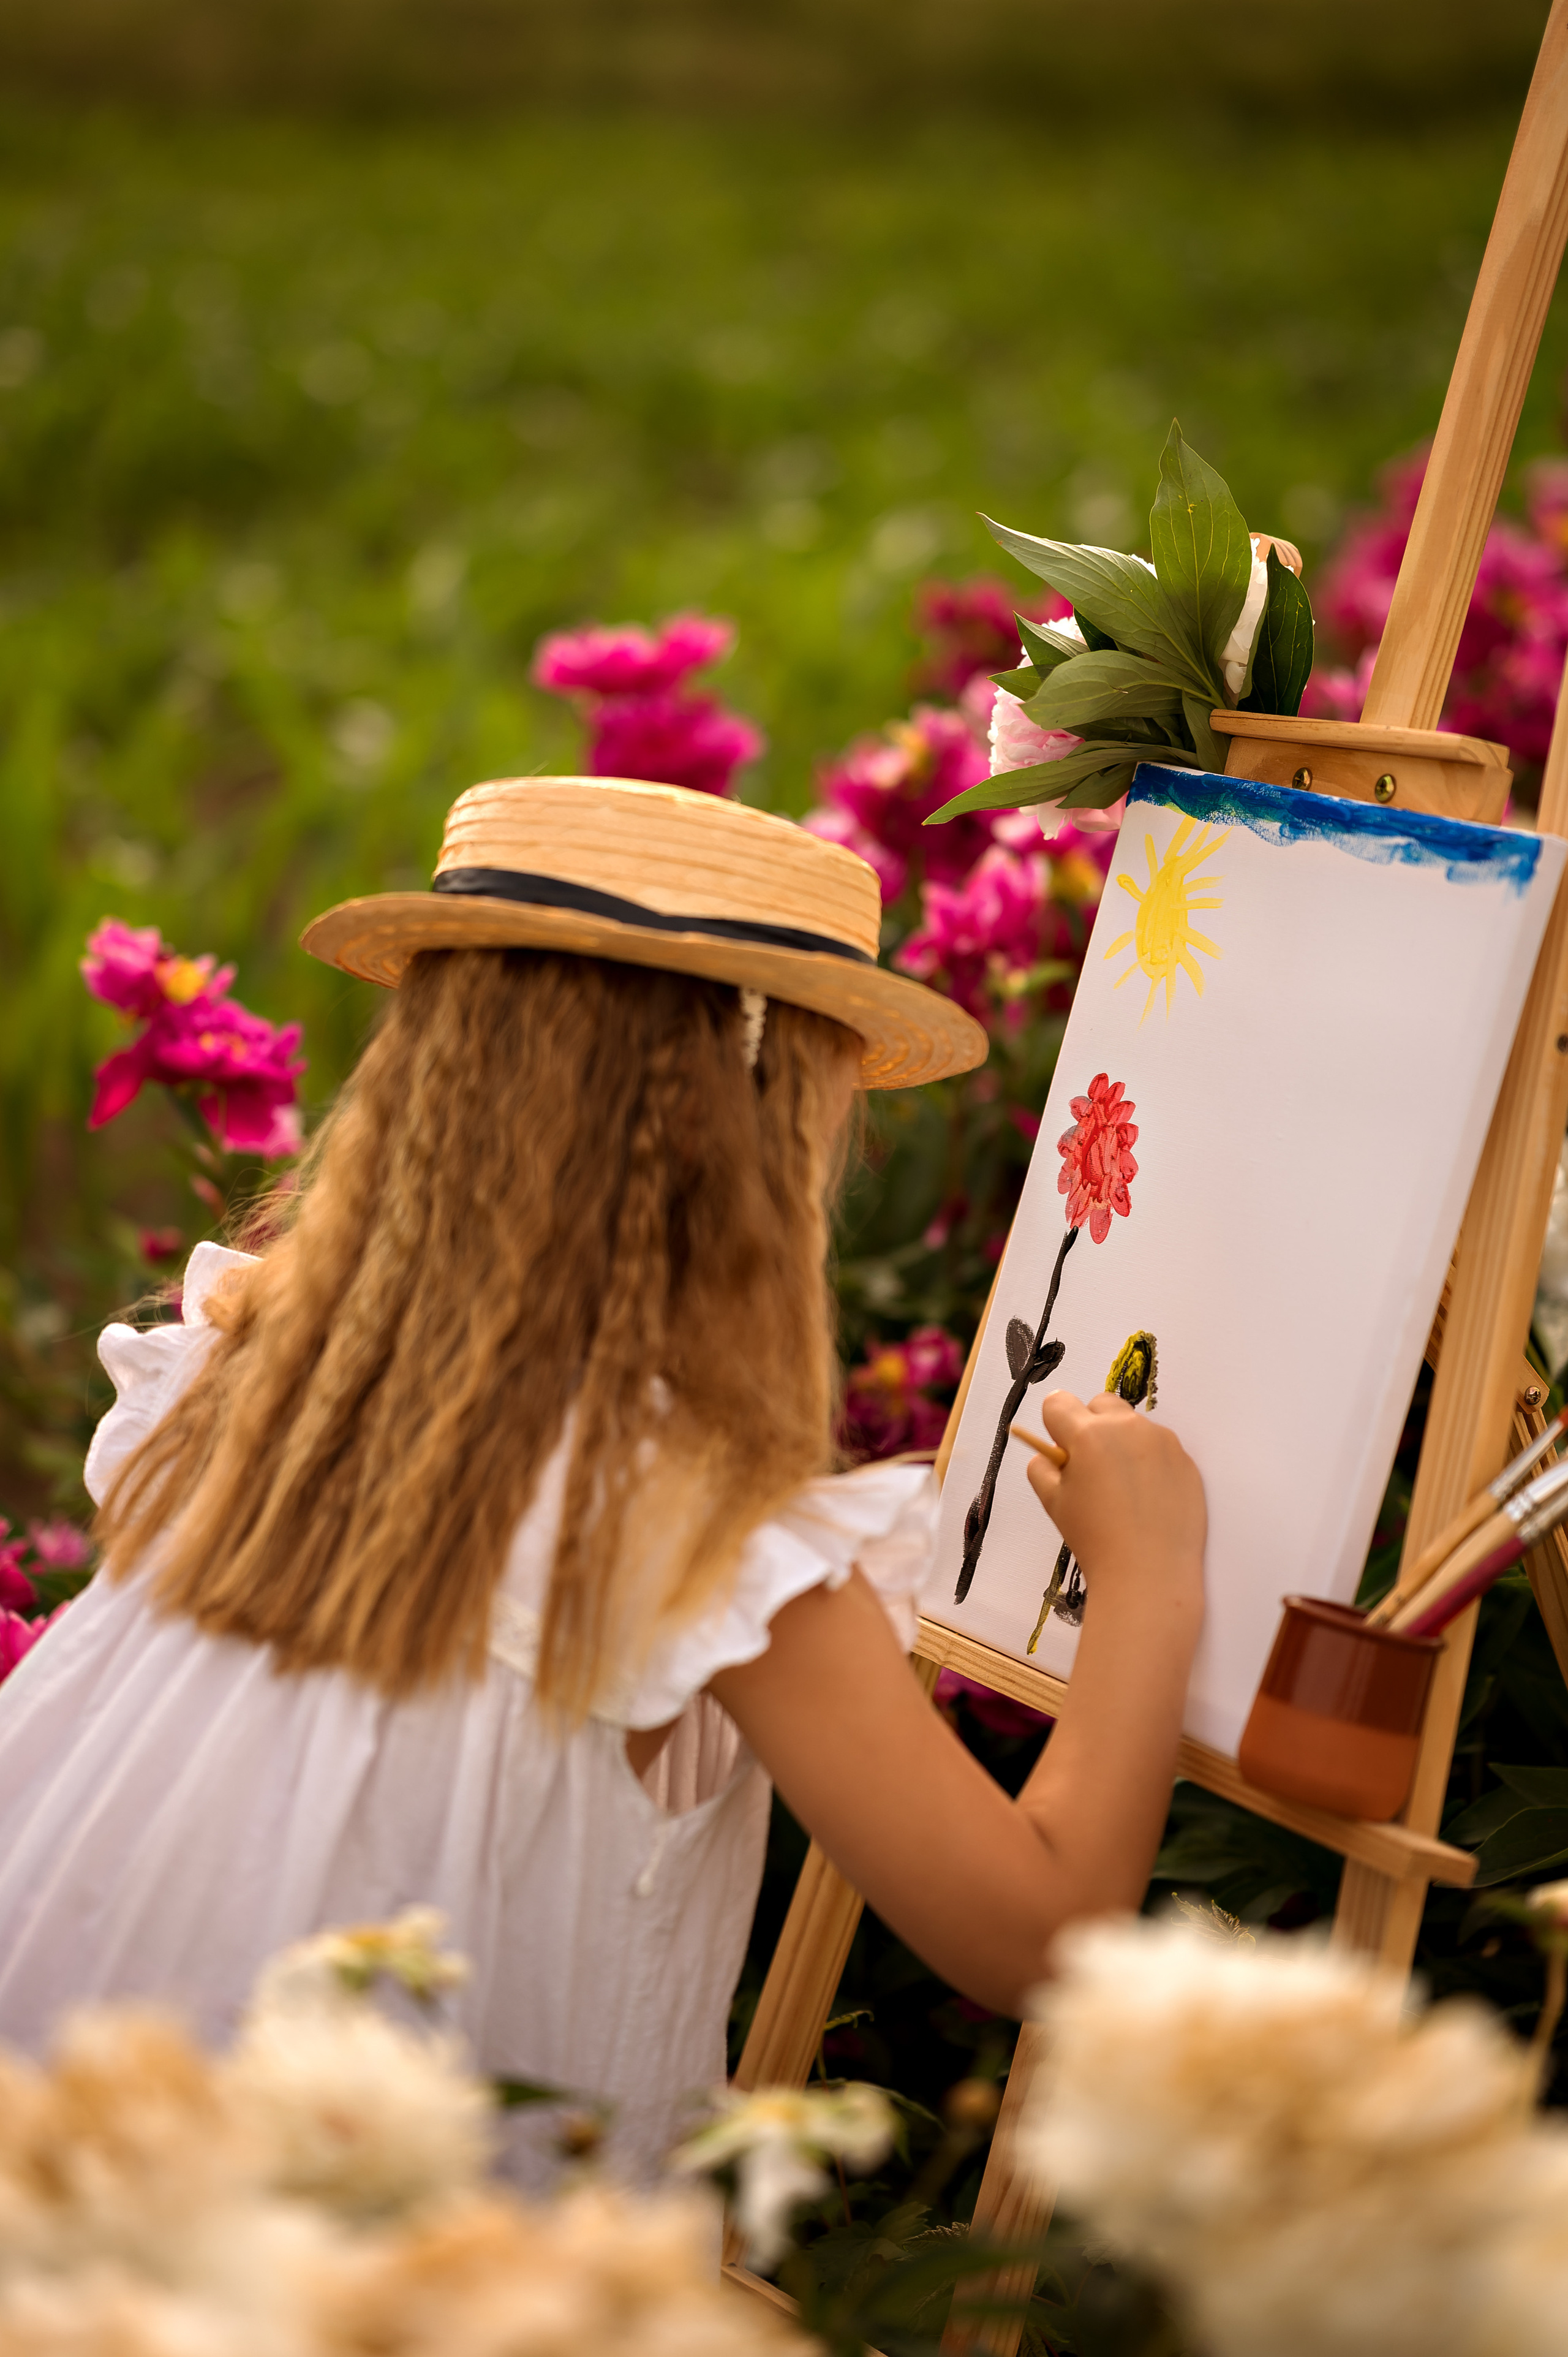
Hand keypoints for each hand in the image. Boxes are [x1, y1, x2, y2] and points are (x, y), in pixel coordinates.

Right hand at [1024, 1389, 1205, 1612]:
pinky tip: (1148, 1499)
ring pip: (1132, 1426)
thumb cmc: (1095, 1540)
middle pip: (1100, 1404)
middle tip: (1093, 1468)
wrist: (1150, 1574)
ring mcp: (1161, 1441)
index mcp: (1087, 1434)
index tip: (1063, 1450)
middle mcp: (1126, 1427)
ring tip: (1124, 1490)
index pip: (1058, 1402)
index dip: (1055, 1425)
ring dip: (1123, 1444)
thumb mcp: (1053, 1503)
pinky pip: (1160, 1447)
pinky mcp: (1186, 1459)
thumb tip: (1051, 1453)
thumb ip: (1042, 1467)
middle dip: (1091, 1426)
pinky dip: (1150, 1463)